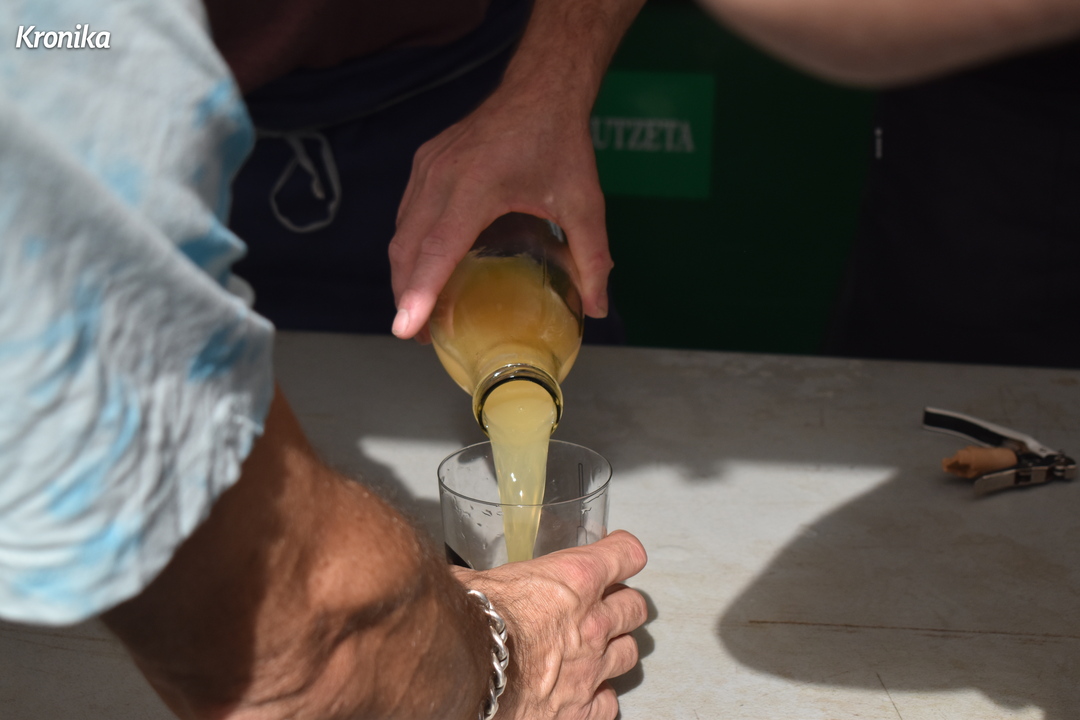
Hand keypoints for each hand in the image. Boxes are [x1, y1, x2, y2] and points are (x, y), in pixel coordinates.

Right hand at [388, 82, 612, 341]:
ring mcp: (428, 167)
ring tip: (421, 310)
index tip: (407, 328)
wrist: (541, 86)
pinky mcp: (424, 162)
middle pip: (408, 249)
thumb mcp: (584, 202)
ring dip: (405, 274)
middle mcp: (442, 176)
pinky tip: (426, 269)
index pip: (438, 249)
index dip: (421, 293)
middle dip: (407, 296)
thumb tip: (598, 307)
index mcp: (477, 187)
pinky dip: (411, 248)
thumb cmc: (560, 140)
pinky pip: (408, 215)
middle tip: (421, 334)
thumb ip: (592, 257)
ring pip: (402, 233)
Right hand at [452, 530, 649, 719]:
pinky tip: (587, 690)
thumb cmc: (471, 619)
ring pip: (630, 652)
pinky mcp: (580, 709)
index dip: (623, 552)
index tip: (618, 554)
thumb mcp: (483, 579)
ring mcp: (591, 668)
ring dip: (616, 647)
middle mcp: (593, 623)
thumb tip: (470, 581)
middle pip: (635, 607)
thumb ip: (495, 579)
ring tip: (598, 647)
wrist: (465, 667)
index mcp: (576, 579)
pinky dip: (601, 696)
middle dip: (623, 603)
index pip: (626, 556)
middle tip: (607, 604)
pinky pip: (610, 702)